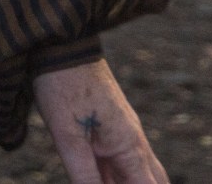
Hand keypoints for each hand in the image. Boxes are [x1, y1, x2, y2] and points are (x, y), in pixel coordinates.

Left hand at [33, 60, 168, 183]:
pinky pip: (120, 158)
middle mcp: (134, 141)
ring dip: (126, 181)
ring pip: (136, 171)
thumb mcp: (68, 137)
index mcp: (130, 147)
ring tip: (104, 177)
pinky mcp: (109, 123)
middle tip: (112, 181)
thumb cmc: (63, 85)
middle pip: (152, 182)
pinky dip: (115, 175)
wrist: (60, 41)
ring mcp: (123, 131)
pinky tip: (99, 175)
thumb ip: (84, 176)